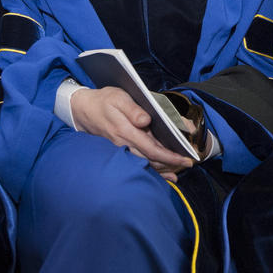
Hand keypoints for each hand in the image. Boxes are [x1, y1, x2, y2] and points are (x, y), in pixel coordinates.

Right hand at [69, 86, 195, 180]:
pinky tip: (160, 174)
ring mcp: (120, 150)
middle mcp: (123, 144)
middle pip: (151, 160)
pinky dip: (150, 170)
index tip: (186, 160)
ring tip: (177, 173)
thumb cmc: (104, 100)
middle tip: (189, 164)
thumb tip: (146, 120)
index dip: (170, 157)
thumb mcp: (118, 97)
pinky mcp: (119, 151)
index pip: (152, 149)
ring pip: (144, 164)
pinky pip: (136, 163)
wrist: (83, 109)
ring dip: (161, 170)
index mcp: (126, 131)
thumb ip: (133, 109)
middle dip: (171, 164)